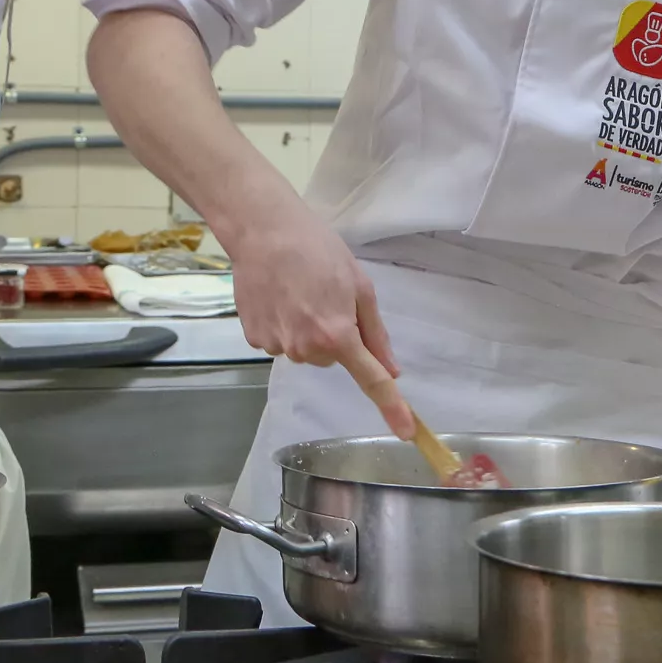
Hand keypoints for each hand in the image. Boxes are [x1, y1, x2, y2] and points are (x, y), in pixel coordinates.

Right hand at [227, 204, 412, 438]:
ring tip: (297, 291)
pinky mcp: (254, 338)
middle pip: (332, 359)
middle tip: (324, 298)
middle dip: (334, 336)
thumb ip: (375, 333)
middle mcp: (306, 348)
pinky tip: (277, 297)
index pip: (371, 380)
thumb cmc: (317, 249)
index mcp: (337, 334)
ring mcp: (276, 345)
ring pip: (305, 351)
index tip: (407, 432)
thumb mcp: (359, 285)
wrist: (263, 231)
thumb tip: (391, 370)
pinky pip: (279, 342)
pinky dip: (282, 325)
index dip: (392, 406)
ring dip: (306, 330)